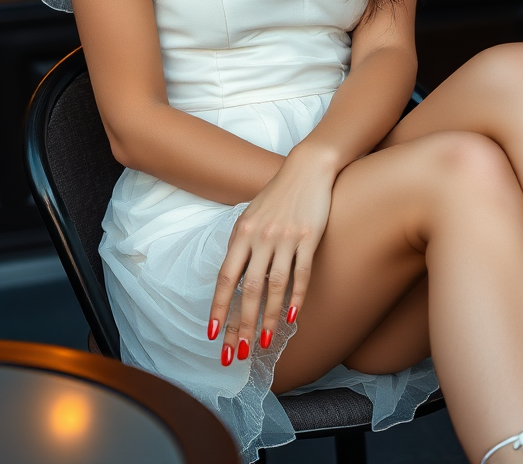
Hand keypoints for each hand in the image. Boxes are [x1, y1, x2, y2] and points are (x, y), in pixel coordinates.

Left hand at [207, 147, 336, 363]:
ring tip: (263, 344)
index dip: (219, 306)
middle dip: (242, 324)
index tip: (214, 333)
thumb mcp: (250, 216)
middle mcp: (261, 237)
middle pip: (248, 288)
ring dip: (268, 319)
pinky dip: (296, 298)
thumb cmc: (276, 195)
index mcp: (242, 232)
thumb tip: (232, 279)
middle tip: (238, 352)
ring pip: (275, 286)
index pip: (226, 277)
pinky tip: (291, 318)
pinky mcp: (308, 237)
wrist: (306, 169)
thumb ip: (242, 244)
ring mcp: (286, 238)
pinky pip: (301, 274)